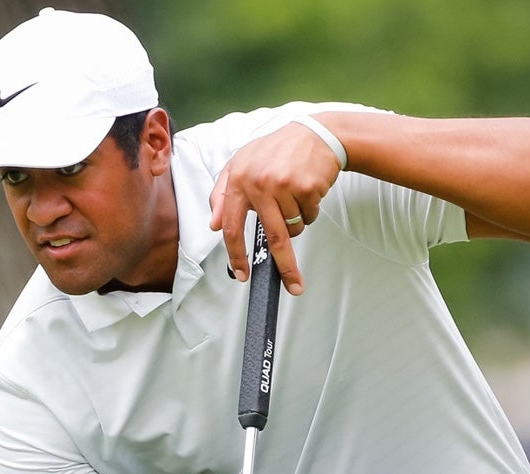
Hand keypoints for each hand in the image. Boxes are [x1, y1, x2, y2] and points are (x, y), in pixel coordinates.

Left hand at [208, 119, 341, 294]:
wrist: (315, 134)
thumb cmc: (276, 150)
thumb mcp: (241, 163)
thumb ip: (223, 192)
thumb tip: (214, 225)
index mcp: (238, 179)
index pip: (231, 225)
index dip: (236, 255)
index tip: (242, 274)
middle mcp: (259, 183)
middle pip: (271, 237)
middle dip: (285, 266)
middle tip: (292, 285)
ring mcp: (284, 185)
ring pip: (293, 228)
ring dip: (296, 223)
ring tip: (295, 198)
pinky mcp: (307, 187)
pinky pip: (309, 217)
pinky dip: (309, 211)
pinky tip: (308, 190)